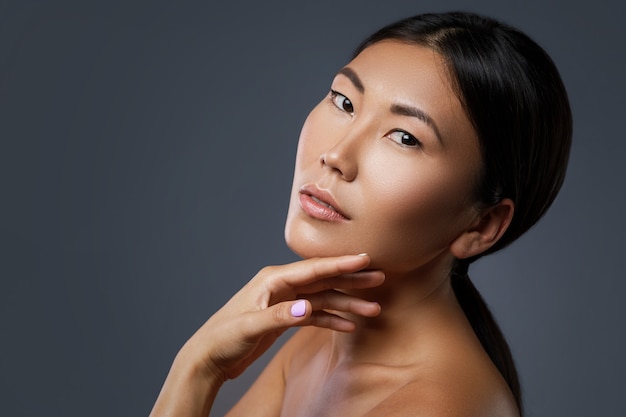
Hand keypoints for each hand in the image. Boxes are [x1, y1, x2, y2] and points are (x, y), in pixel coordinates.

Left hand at [179, 254, 383, 381]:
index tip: (365, 259)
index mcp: (273, 280)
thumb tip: (307, 308)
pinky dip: (332, 320)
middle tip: (379, 279)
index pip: (313, 269)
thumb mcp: (249, 327)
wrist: (208, 358)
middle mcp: (282, 286)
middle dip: (352, 280)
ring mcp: (286, 302)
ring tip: (373, 309)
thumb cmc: (222, 338)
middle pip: (324, 280)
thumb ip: (279, 316)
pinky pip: (316, 315)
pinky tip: (349, 326)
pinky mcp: (286, 318)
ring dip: (347, 303)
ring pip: (323, 298)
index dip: (340, 264)